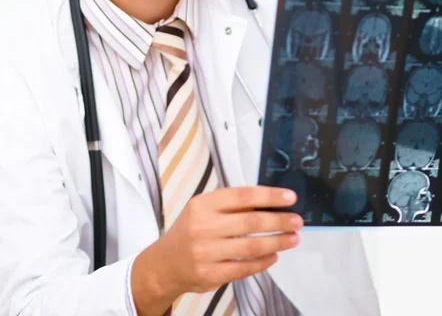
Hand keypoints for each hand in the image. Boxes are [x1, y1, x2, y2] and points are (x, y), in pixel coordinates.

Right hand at [132, 186, 302, 314]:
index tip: (290, 197)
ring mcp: (206, 253)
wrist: (166, 263)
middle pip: (250, 222)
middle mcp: (203, 227)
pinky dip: (263, 262)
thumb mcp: (204, 209)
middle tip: (297, 221)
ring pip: (250, 247)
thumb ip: (231, 205)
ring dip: (277, 242)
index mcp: (203, 204)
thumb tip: (269, 202)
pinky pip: (244, 268)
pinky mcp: (210, 275)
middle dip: (279, 221)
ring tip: (293, 238)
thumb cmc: (191, 230)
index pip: (242, 196)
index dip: (269, 196)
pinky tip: (274, 255)